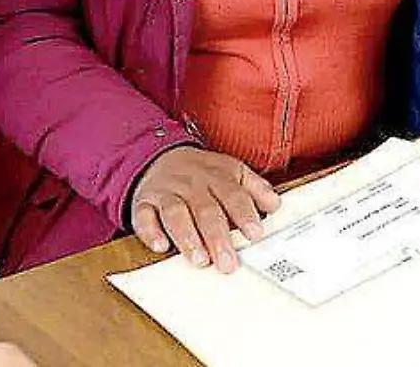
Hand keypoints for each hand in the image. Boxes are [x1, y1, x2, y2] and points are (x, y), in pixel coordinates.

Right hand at [130, 147, 281, 273]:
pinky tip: (160, 246)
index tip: (255, 234)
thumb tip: (275, 204)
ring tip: (199, 259)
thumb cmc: (200, 174)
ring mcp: (166, 193)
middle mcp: (192, 184)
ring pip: (176, 214)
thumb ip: (254, 188)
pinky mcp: (144, 203)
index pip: (233, 194)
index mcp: (217, 176)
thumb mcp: (231, 172)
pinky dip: (150, 232)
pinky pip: (144, 217)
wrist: (159, 157)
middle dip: (218, 237)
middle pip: (206, 210)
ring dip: (187, 237)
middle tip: (228, 262)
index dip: (244, 214)